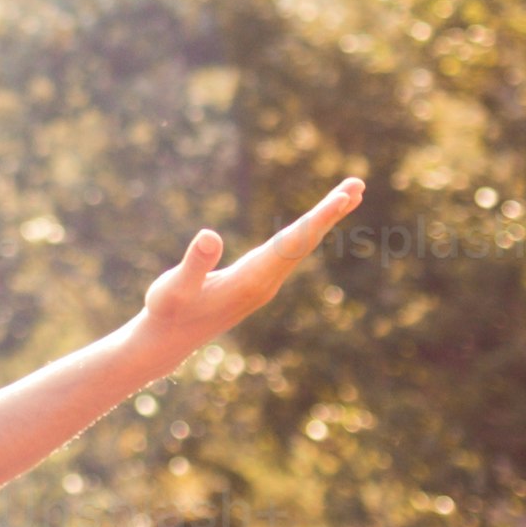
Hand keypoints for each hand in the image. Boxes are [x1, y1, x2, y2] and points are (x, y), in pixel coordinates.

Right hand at [130, 175, 366, 359]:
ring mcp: (264, 283)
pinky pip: (290, 250)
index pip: (292, 243)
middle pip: (305, 241)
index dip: (318, 219)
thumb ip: (194, 264)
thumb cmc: (167, 313)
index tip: (344, 199)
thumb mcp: (174, 288)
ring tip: (349, 195)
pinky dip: (307, 230)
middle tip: (358, 184)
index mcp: (251, 280)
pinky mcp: (257, 282)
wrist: (168, 343)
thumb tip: (210, 235)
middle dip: (331, 212)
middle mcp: (265, 282)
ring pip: (301, 245)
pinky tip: (316, 222)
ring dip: (324, 219)